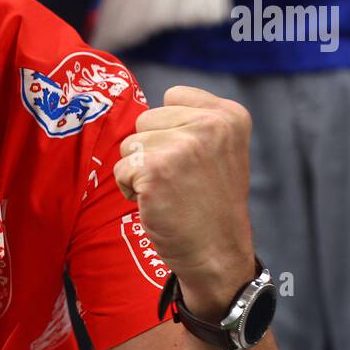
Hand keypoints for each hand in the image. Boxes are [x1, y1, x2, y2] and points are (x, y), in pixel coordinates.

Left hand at [113, 85, 256, 317]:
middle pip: (145, 119)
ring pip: (130, 144)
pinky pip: (120, 169)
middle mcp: (210, 124)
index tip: (190, 160)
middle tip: (179, 181)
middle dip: (152, 150)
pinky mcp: (156, 168)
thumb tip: (144, 110)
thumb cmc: (210, 205)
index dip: (169, 129)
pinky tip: (156, 204)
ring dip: (139, 171)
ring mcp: (183, 145)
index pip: (173, 96)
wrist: (216, 254)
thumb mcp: (220, 151)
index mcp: (230, 115)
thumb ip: (192, 123)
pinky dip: (129, 189)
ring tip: (169, 193)